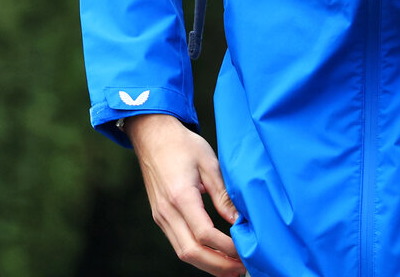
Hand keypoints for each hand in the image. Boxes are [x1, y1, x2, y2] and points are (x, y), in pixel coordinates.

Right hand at [125, 114, 244, 276]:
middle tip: (242, 269)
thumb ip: (223, 194)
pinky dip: (197, 254)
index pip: (204, 233)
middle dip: (217, 265)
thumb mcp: (210, 163)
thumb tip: (239, 220)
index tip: (247, 250)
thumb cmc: (183, 145)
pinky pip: (178, 243)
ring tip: (232, 268)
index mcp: (180, 197)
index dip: (226, 247)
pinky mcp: (160, 217)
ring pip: (182, 252)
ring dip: (207, 264)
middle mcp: (166, 212)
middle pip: (190, 252)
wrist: (153, 136)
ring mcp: (160, 217)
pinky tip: (215, 256)